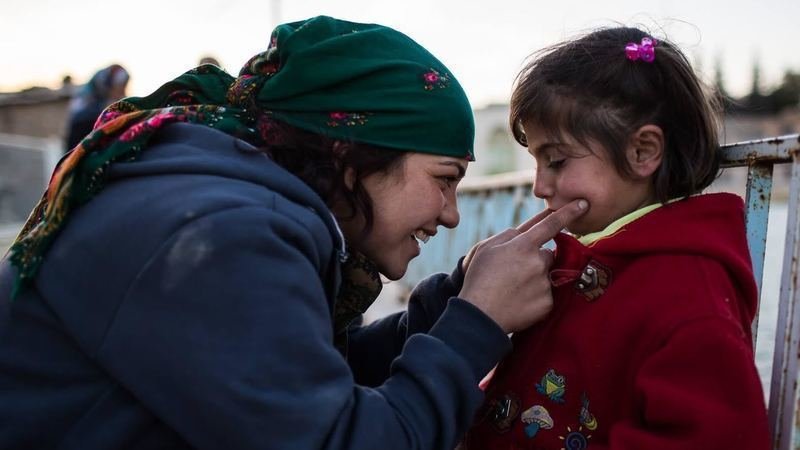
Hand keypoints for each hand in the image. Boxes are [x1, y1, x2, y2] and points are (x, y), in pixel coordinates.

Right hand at [458, 199, 587, 332]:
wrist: (480, 316)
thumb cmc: (479, 279)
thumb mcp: (486, 248)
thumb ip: (509, 235)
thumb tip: (525, 232)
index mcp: (523, 245)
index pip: (551, 224)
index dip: (568, 212)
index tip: (583, 203)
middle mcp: (538, 263)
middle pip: (548, 254)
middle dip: (536, 259)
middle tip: (514, 272)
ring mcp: (545, 284)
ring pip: (547, 274)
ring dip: (535, 278)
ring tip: (513, 289)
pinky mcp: (547, 303)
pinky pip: (547, 294)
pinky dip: (536, 296)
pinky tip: (519, 301)